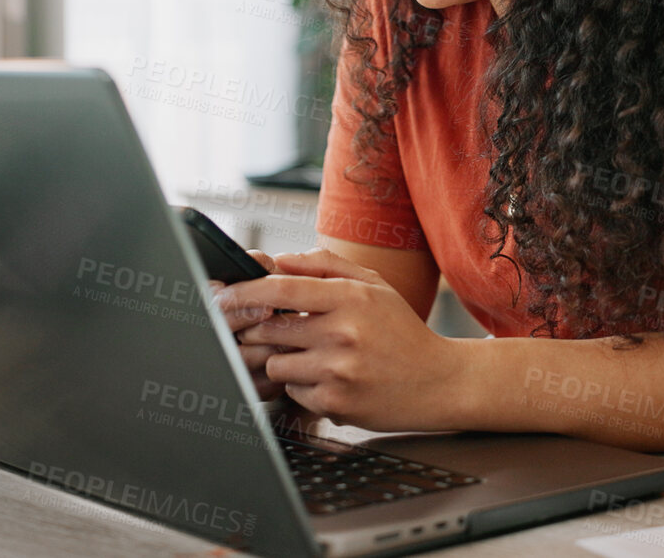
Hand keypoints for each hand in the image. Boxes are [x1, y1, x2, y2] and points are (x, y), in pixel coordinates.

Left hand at [215, 248, 468, 431]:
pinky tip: (330, 380)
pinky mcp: (336, 404)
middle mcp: (343, 333)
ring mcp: (339, 371)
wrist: (439, 382)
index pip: (281, 290)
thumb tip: (278, 259)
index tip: (224, 295)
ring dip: (285, 360)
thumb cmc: (402, 331)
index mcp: (351, 297)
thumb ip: (325, 266)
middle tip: (272, 330)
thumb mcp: (373, 285)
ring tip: (315, 357)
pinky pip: (293, 392)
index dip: (244, 292)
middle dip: (260, 329)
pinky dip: (303, 386)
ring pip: (276, 363)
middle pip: (269, 329)